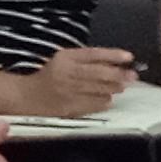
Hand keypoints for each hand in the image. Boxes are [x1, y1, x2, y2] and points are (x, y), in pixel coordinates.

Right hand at [23, 44, 140, 116]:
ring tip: (120, 86)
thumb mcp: (64, 60)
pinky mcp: (70, 107)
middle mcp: (67, 73)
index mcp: (65, 57)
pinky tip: (107, 99)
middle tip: (132, 76)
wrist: (28, 96)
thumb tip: (114, 64)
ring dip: (114, 88)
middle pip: (99, 73)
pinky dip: (104, 101)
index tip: (128, 57)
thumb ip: (86, 60)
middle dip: (119, 74)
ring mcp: (68, 91)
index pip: (94, 54)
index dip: (113, 55)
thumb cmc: (50, 76)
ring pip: (99, 89)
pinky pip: (94, 104)